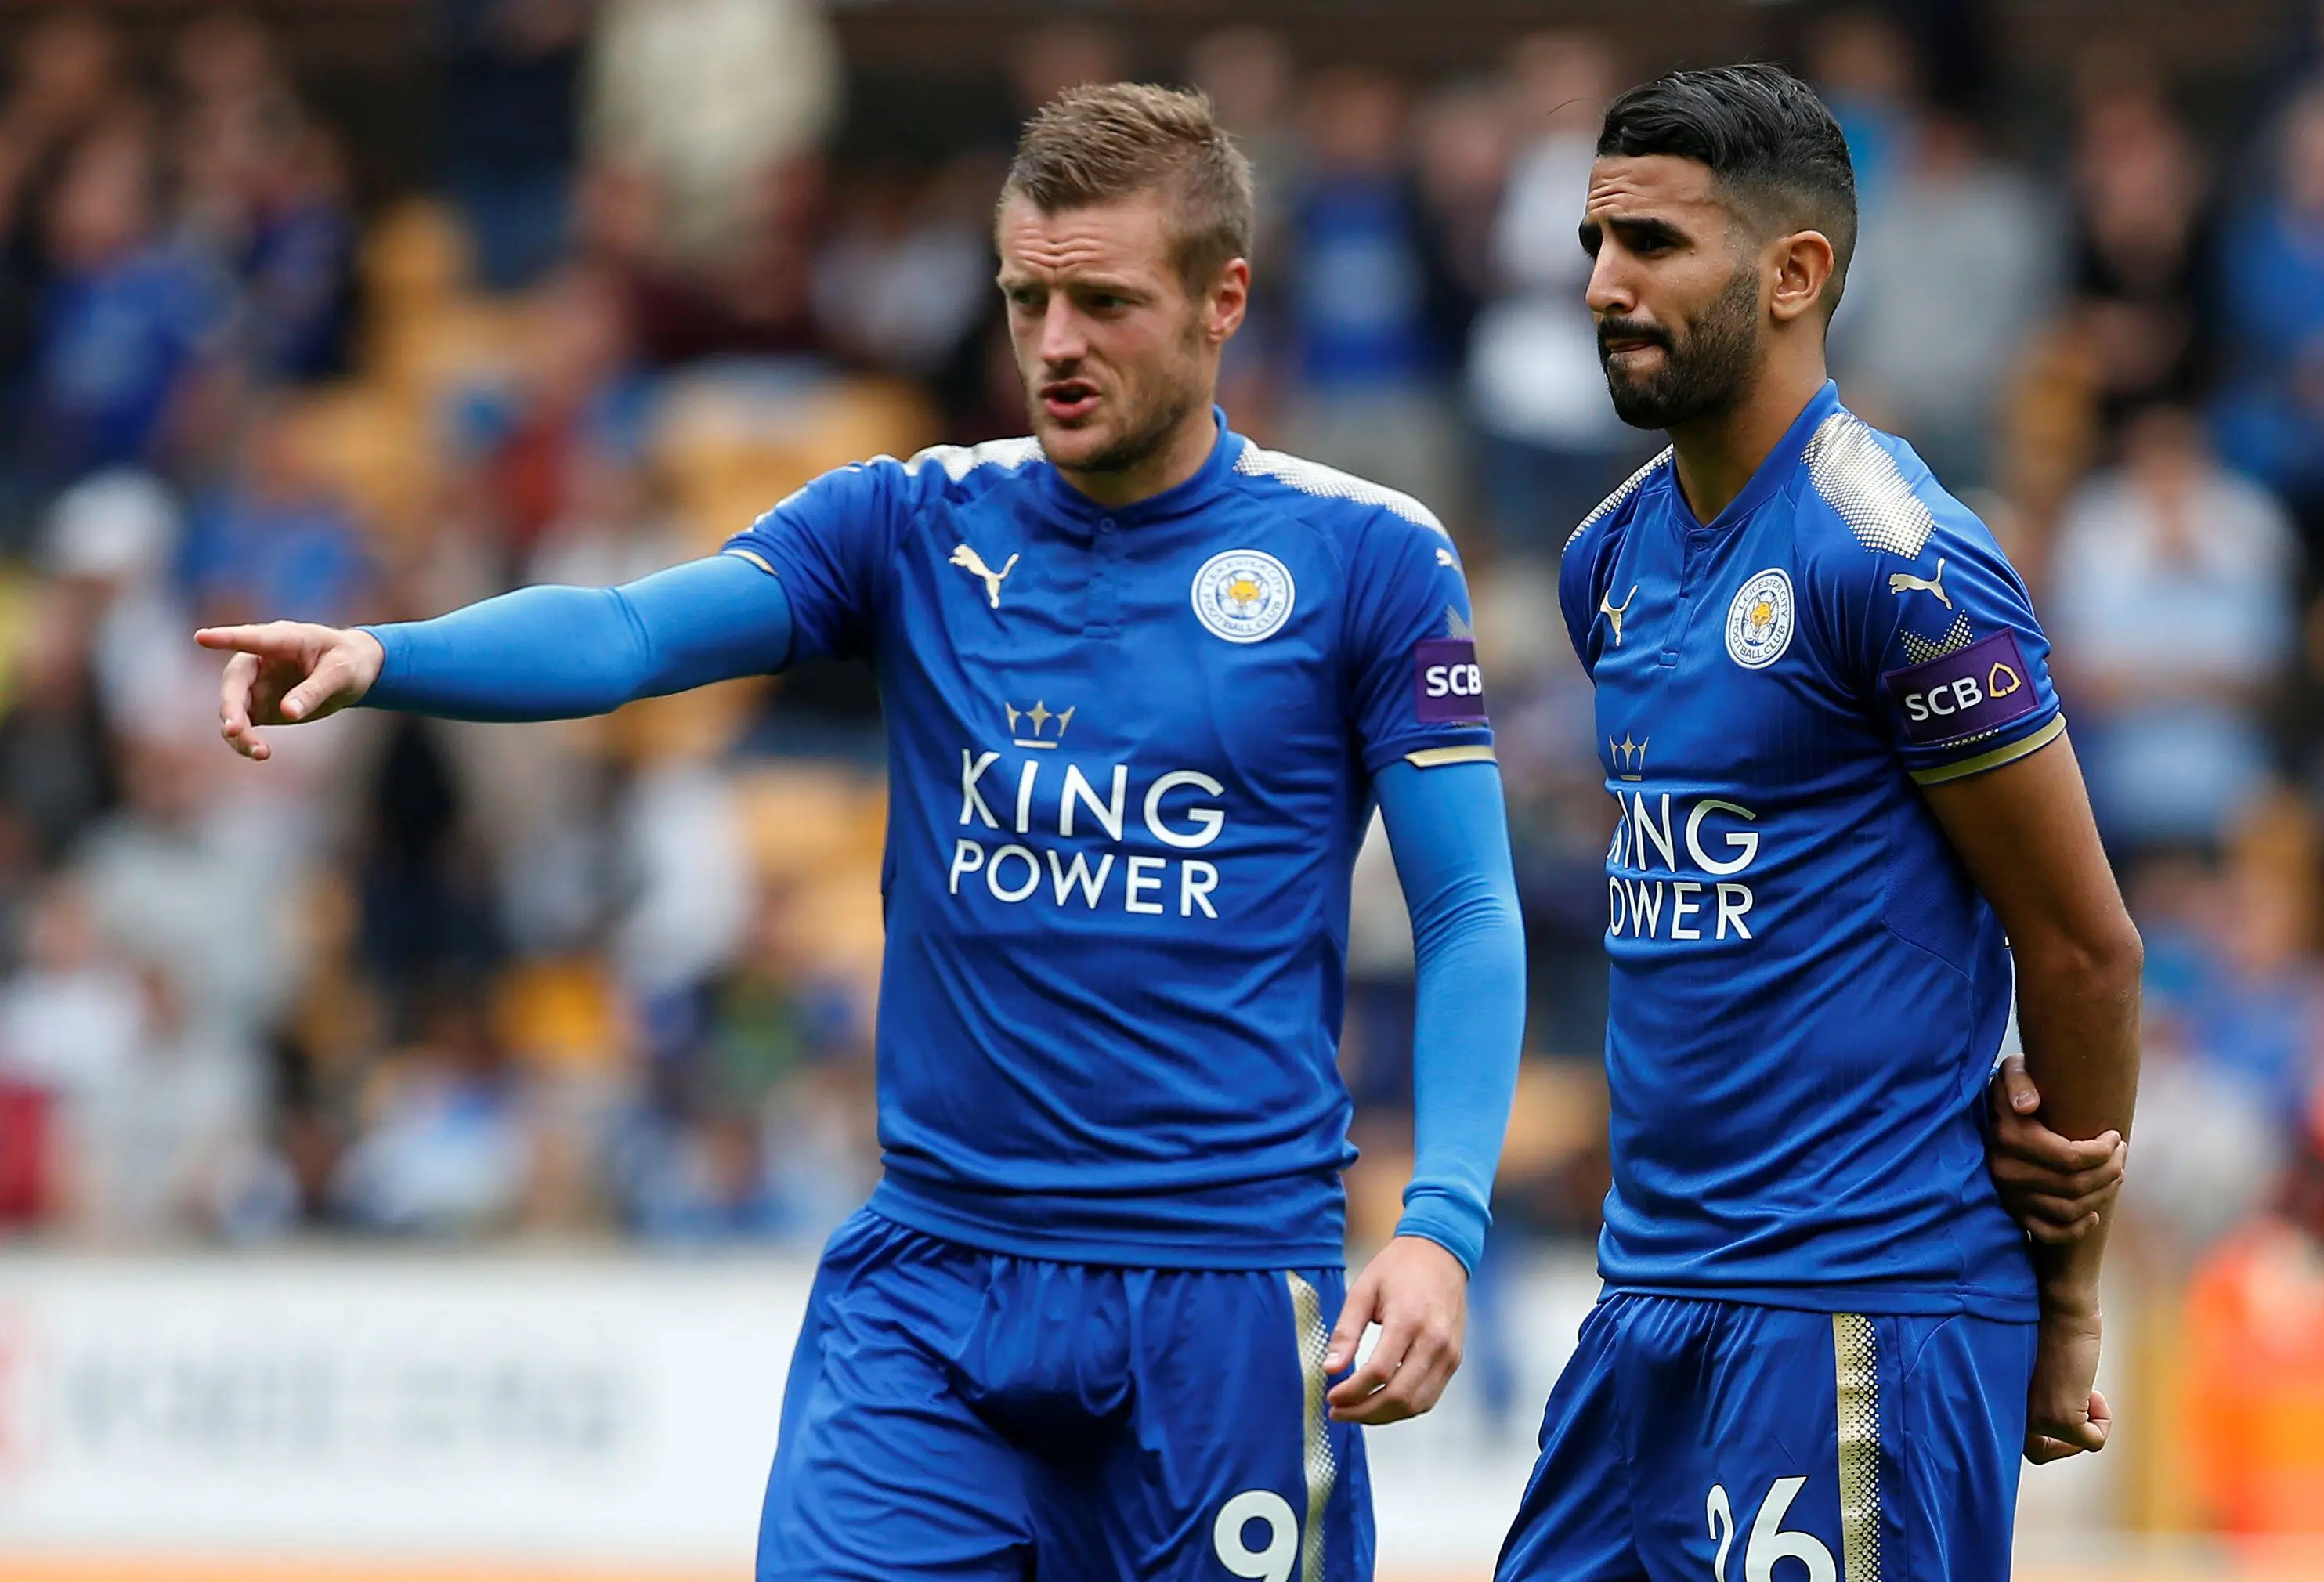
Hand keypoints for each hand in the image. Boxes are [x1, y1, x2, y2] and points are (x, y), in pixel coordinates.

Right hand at [196, 621, 385, 760]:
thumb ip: (314, 690)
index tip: (201, 637)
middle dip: (231, 706)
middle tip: (234, 730)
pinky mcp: (259, 707)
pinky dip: (245, 741)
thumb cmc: (349, 661)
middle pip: (235, 682)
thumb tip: (288, 712)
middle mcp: (260, 661)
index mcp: (283, 639)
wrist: (355, 672)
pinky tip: (260, 753)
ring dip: (239, 731)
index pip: (252, 638)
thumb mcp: (341, 673)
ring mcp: (257, 684)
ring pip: (234, 708)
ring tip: (261, 752)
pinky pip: (243, 726)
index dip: (225, 638)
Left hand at [1323, 1236, 1467, 1425]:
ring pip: (1416, 1404)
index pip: (1379, 1372)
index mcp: (1408, 1320)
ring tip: (1356, 1412)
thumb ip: (1346, 1332)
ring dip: (1383, 1416)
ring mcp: (1449, 1353)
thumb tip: (1329, 1369)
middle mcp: (1434, 1341)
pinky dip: (1404, 1408)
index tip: (1331, 1397)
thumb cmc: (1398, 1269)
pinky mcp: (1454, 1360)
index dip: (1352, 1392)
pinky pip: (1430, 1397)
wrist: (1440, 1253)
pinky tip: (1381, 1403)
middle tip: (1338, 1411)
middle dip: (1364, 1412)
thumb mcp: (1363, 1291)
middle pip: (1399, 1396)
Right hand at [1988, 1054, 2124, 1243]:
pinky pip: (2048, 1232)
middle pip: (2075, 1185)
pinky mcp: (2012, 1210)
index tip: (2115, 1137)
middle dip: (2109, 1170)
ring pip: (2069, 1209)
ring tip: (2115, 1173)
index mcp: (2008, 1137)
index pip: (2070, 1158)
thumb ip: (2018, 1081)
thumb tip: (2028, 1106)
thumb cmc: (2011, 1088)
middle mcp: (2006, 1170)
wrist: (1984, 1114)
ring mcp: (2008, 1194)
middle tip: (2120, 1153)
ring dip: (2102, 1194)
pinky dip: (2076, 1229)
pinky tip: (2092, 1213)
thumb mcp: (2013, 1071)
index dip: (2103, 1151)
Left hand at [2025, 1300, 2109, 1463]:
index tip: (2063, 1408)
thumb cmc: (2048, 1328)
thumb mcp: (2035, 1369)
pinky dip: (2103, 1423)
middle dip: (2065, 1440)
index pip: (2012, 1437)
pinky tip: (2097, 1394)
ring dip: (2086, 1428)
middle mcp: (2012, 1412)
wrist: (2059, 1307)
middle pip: (2038, 1451)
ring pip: (2068, 1445)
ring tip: (2089, 1395)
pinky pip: (2091, 1441)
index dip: (2044, 1432)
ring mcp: (2036, 1418)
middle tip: (2081, 1414)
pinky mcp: (2061, 1418)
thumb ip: (2033, 1393)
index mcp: (1998, 1399)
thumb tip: (2051, 1413)